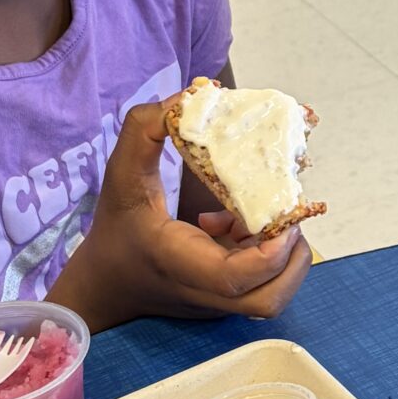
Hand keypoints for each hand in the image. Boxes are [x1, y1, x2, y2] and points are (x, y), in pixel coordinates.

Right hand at [52, 104, 310, 329]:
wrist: (105, 286)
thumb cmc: (116, 229)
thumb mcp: (120, 173)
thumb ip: (145, 129)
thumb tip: (190, 96)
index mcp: (181, 263)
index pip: (237, 277)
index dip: (271, 251)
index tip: (278, 213)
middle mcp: (206, 291)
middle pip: (270, 301)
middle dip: (292, 257)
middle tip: (283, 216)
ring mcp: (219, 302)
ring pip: (272, 294)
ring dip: (280, 252)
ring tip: (254, 215)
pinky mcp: (226, 300)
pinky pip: (260, 283)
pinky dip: (262, 252)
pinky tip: (230, 224)